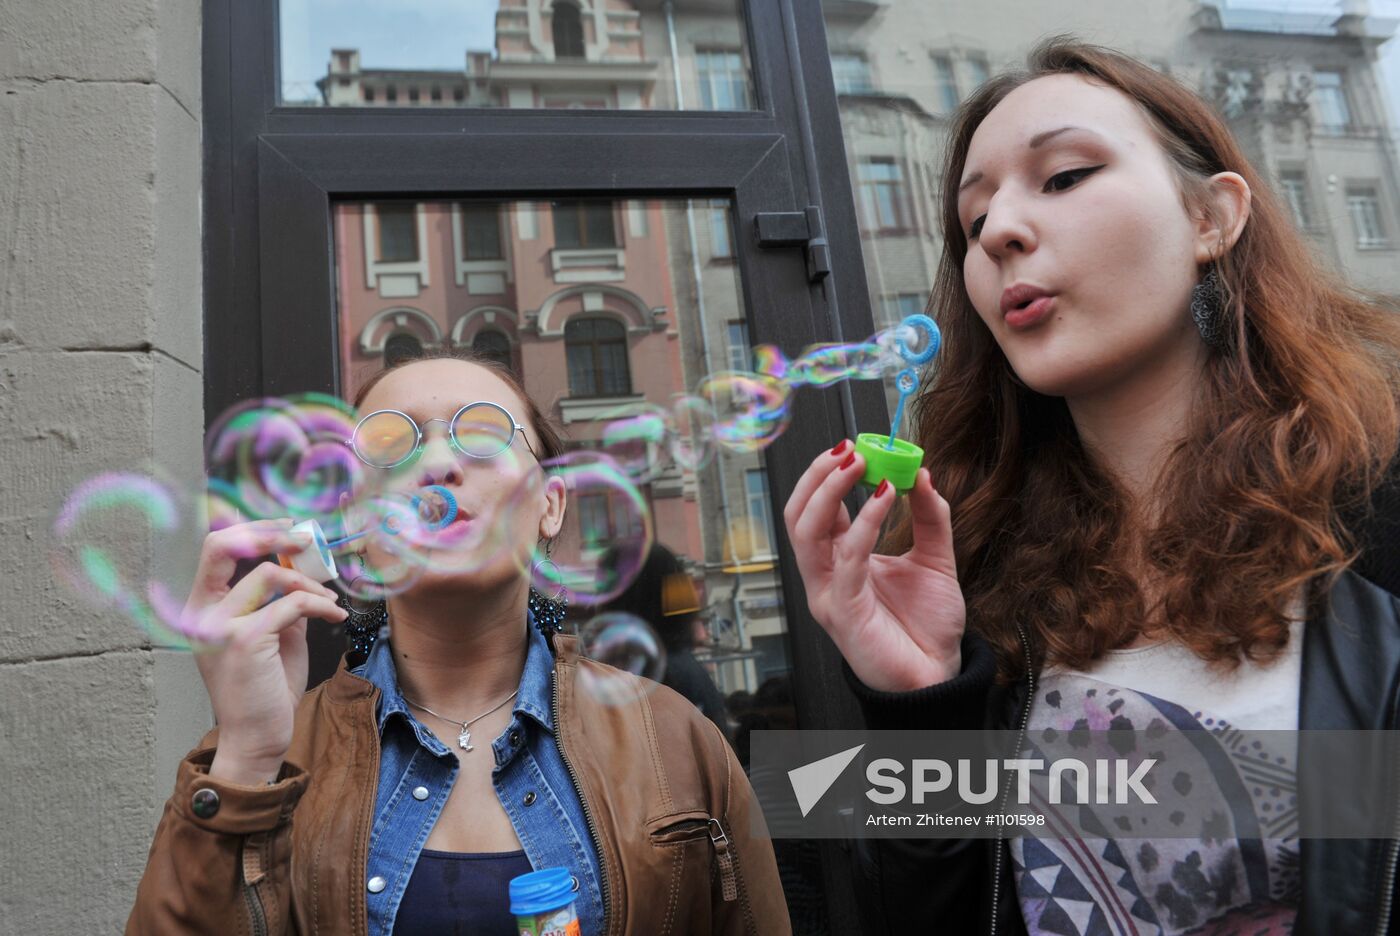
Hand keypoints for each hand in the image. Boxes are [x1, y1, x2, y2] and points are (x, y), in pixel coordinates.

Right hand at [180, 519, 347, 784]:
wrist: (257, 737)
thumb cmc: (266, 687)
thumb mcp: (274, 633)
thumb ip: (280, 598)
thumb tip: (304, 564)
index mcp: (203, 607)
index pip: (215, 548)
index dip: (252, 529)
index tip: (289, 529)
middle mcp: (201, 611)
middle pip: (222, 545)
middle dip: (269, 534)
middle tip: (306, 540)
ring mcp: (218, 625)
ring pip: (268, 574)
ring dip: (309, 583)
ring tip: (330, 603)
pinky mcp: (244, 639)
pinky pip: (292, 604)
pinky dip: (321, 606)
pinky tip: (336, 618)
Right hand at [783, 442, 965, 691]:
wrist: (939, 676)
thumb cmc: (927, 627)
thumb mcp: (935, 560)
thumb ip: (930, 518)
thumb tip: (922, 474)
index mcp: (840, 562)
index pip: (816, 510)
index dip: (827, 475)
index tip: (855, 446)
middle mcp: (826, 576)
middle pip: (799, 516)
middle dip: (818, 476)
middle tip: (850, 449)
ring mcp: (830, 595)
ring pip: (807, 532)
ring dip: (830, 491)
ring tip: (860, 464)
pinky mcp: (845, 612)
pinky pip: (846, 559)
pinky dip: (864, 523)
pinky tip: (886, 498)